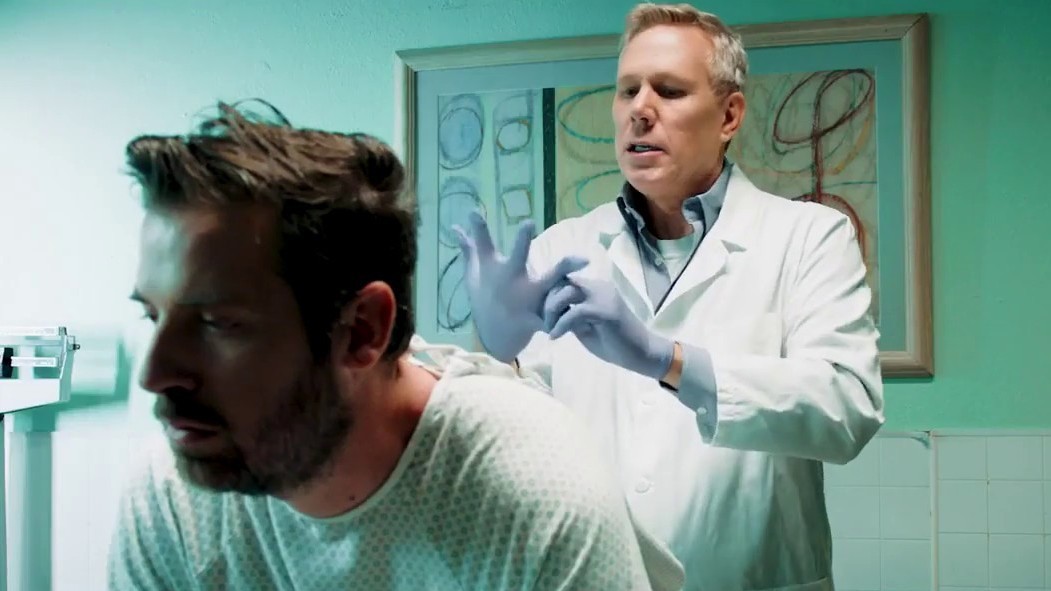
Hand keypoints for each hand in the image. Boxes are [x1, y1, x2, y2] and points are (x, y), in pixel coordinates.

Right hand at [454, 211, 587, 362]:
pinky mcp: (538, 317)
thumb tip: (454, 227)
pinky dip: (571, 311)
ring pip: (548, 282)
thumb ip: (468, 250)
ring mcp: (525, 299)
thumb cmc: (486, 297)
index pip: (483, 243)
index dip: (478, 228)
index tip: (474, 211)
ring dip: (564, 270)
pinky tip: (587, 299)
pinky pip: (558, 312)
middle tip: (527, 223)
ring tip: (582, 258)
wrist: (495, 335)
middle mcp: (509, 280)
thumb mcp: (474, 275)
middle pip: (517, 257)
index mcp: (494, 268)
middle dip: (521, 241)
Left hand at [543, 274, 673, 380]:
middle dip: (548, 301)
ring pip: (567, 292)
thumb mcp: (587, 327)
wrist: (642, 354)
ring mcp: (604, 297)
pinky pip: (574, 312)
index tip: (544, 316)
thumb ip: (572, 316)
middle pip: (563, 281)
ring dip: (552, 311)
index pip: (567, 280)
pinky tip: (555, 337)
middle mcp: (600, 287)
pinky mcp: (605, 311)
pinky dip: (561, 325)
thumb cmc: (616, 344)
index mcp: (597, 289)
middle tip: (544, 323)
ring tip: (549, 329)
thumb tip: (551, 313)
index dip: (551, 295)